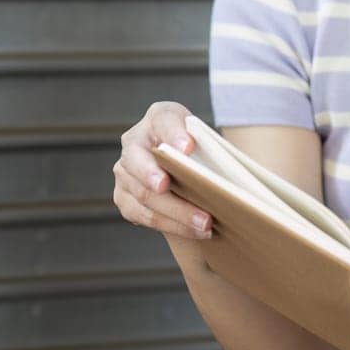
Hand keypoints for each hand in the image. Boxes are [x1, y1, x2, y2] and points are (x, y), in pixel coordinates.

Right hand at [111, 100, 212, 239]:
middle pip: (139, 161)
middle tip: (169, 186)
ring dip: (176, 212)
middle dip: (155, 177)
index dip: (174, 134)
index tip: (188, 147)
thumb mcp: (204, 135)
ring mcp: (124, 172)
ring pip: (143, 195)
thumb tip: (225, 168)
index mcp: (158, 118)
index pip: (164, 121)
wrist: (181, 162)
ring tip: (204, 223)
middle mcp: (133, 143)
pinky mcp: (124, 198)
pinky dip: (172, 225)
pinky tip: (195, 231)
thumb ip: (208, 143)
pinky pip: (143, 216)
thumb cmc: (197, 147)